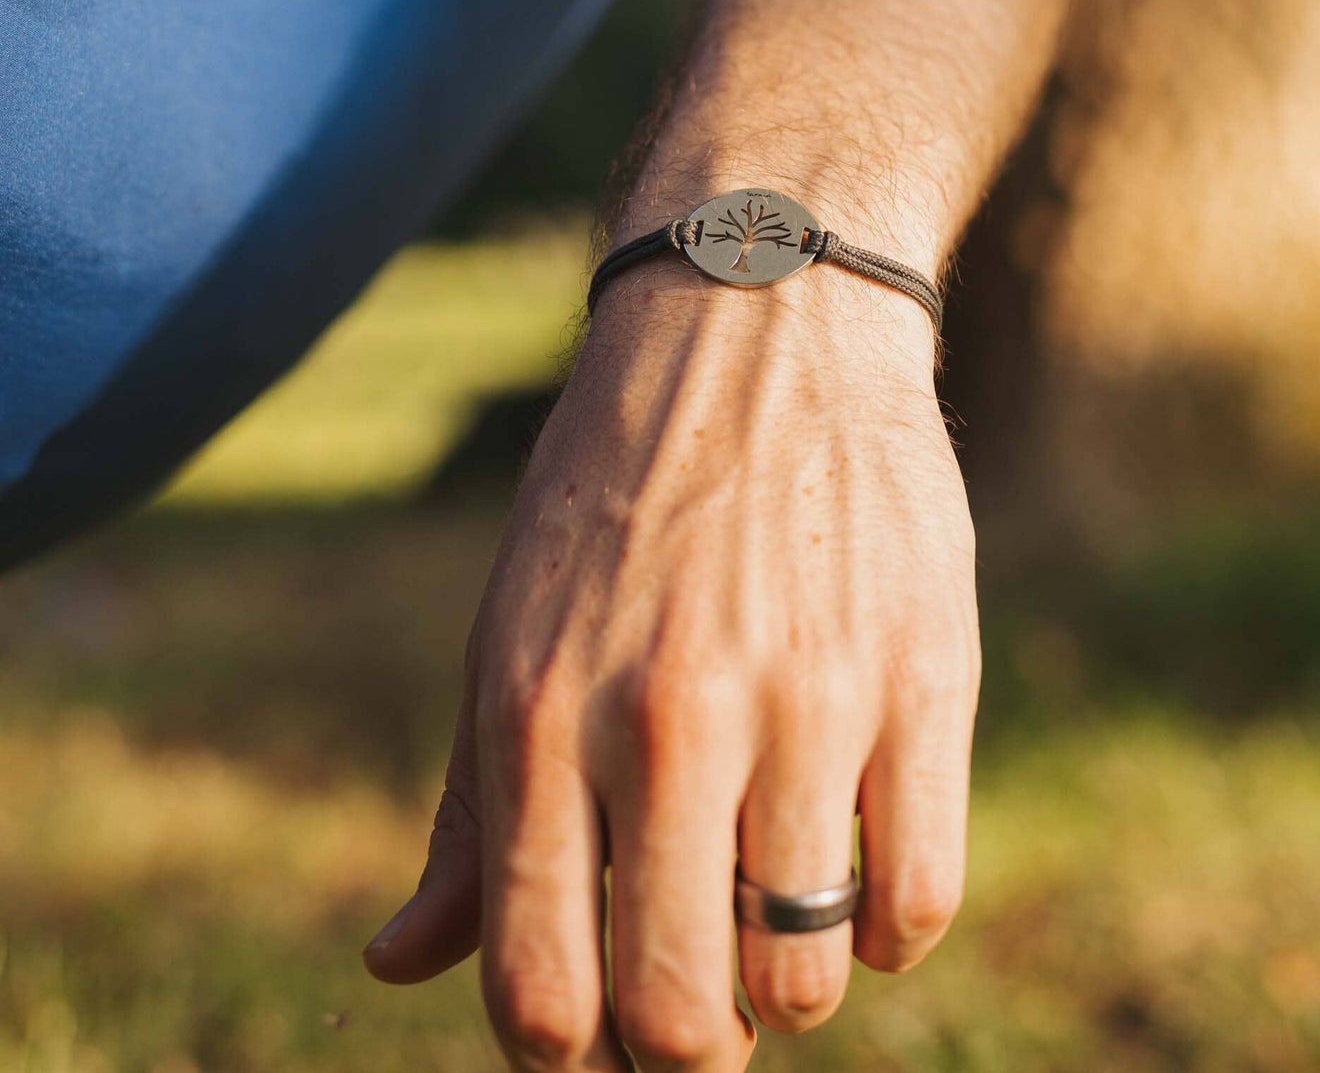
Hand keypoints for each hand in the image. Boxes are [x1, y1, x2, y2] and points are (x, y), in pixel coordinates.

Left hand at [364, 263, 979, 1069]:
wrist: (752, 322)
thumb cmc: (617, 494)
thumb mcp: (513, 629)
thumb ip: (467, 811)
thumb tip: (395, 963)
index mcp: (538, 713)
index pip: (539, 991)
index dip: (569, 1060)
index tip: (601, 1040)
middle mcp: (665, 716)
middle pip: (683, 1020)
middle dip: (686, 1051)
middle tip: (700, 1006)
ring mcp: (805, 697)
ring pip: (805, 977)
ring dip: (787, 982)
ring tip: (774, 903)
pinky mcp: (922, 673)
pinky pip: (916, 902)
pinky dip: (885, 929)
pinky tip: (855, 862)